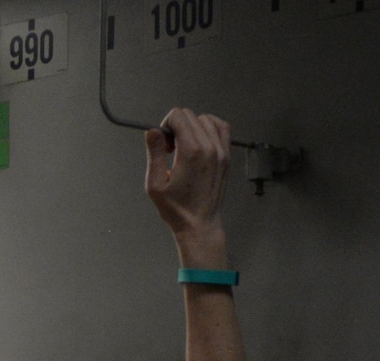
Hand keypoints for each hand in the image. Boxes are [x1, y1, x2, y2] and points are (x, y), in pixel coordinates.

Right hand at [144, 108, 231, 267]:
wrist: (199, 225)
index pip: (178, 115)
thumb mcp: (155, 184)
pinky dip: (209, 127)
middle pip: (191, 115)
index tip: (164, 144)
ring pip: (206, 119)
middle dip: (177, 126)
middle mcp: (209, 148)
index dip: (166, 125)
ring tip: (185, 146)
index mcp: (191, 152)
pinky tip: (200, 141)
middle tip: (171, 149)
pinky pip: (221, 128)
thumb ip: (154, 153)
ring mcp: (221, 151)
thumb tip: (152, 131)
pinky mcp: (227, 156)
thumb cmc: (177, 209)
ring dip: (192, 126)